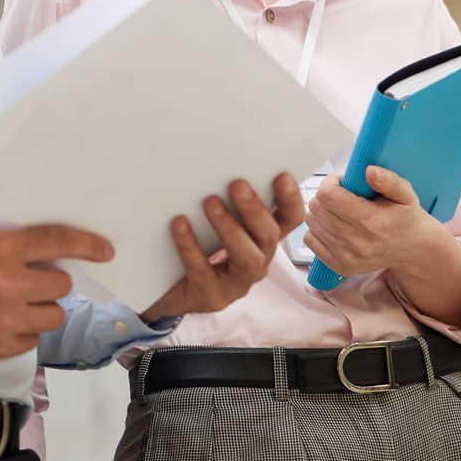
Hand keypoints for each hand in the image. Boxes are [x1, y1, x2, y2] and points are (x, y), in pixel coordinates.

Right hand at [0, 225, 113, 361]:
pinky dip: (21, 333)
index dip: (87, 245)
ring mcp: (4, 319)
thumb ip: (2, 246)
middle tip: (31, 281)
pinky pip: (30, 342)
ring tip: (14, 306)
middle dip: (49, 281)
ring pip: (51, 316)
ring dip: (39, 309)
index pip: (59, 242)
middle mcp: (8, 283)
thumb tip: (35, 251)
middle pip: (60, 283)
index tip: (103, 250)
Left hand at [140, 174, 303, 322]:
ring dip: (230, 228)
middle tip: (237, 184)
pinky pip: (204, 272)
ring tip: (210, 202)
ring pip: (247, 258)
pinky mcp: (212, 297)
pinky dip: (191, 247)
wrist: (170, 291)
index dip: (290, 200)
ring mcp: (237, 284)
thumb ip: (224, 200)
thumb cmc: (197, 248)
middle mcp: (257, 262)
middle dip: (254, 209)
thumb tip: (216, 163)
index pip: (288, 220)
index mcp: (262, 241)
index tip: (281, 176)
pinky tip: (179, 225)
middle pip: (268, 236)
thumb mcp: (214, 223)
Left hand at [303, 165, 452, 279]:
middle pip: (317, 208)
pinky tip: (334, 225)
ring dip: (320, 212)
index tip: (342, 182)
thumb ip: (388, 180)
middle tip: (342, 195)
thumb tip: (369, 170)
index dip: (331, 183)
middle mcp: (357, 242)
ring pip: (312, 222)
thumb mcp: (405, 194)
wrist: (413, 250)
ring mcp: (347, 257)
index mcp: (371, 221)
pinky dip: (317, 229)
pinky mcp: (340, 266)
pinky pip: (310, 240)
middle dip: (325, 195)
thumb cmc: (405, 218)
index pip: (328, 196)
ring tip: (340, 210)